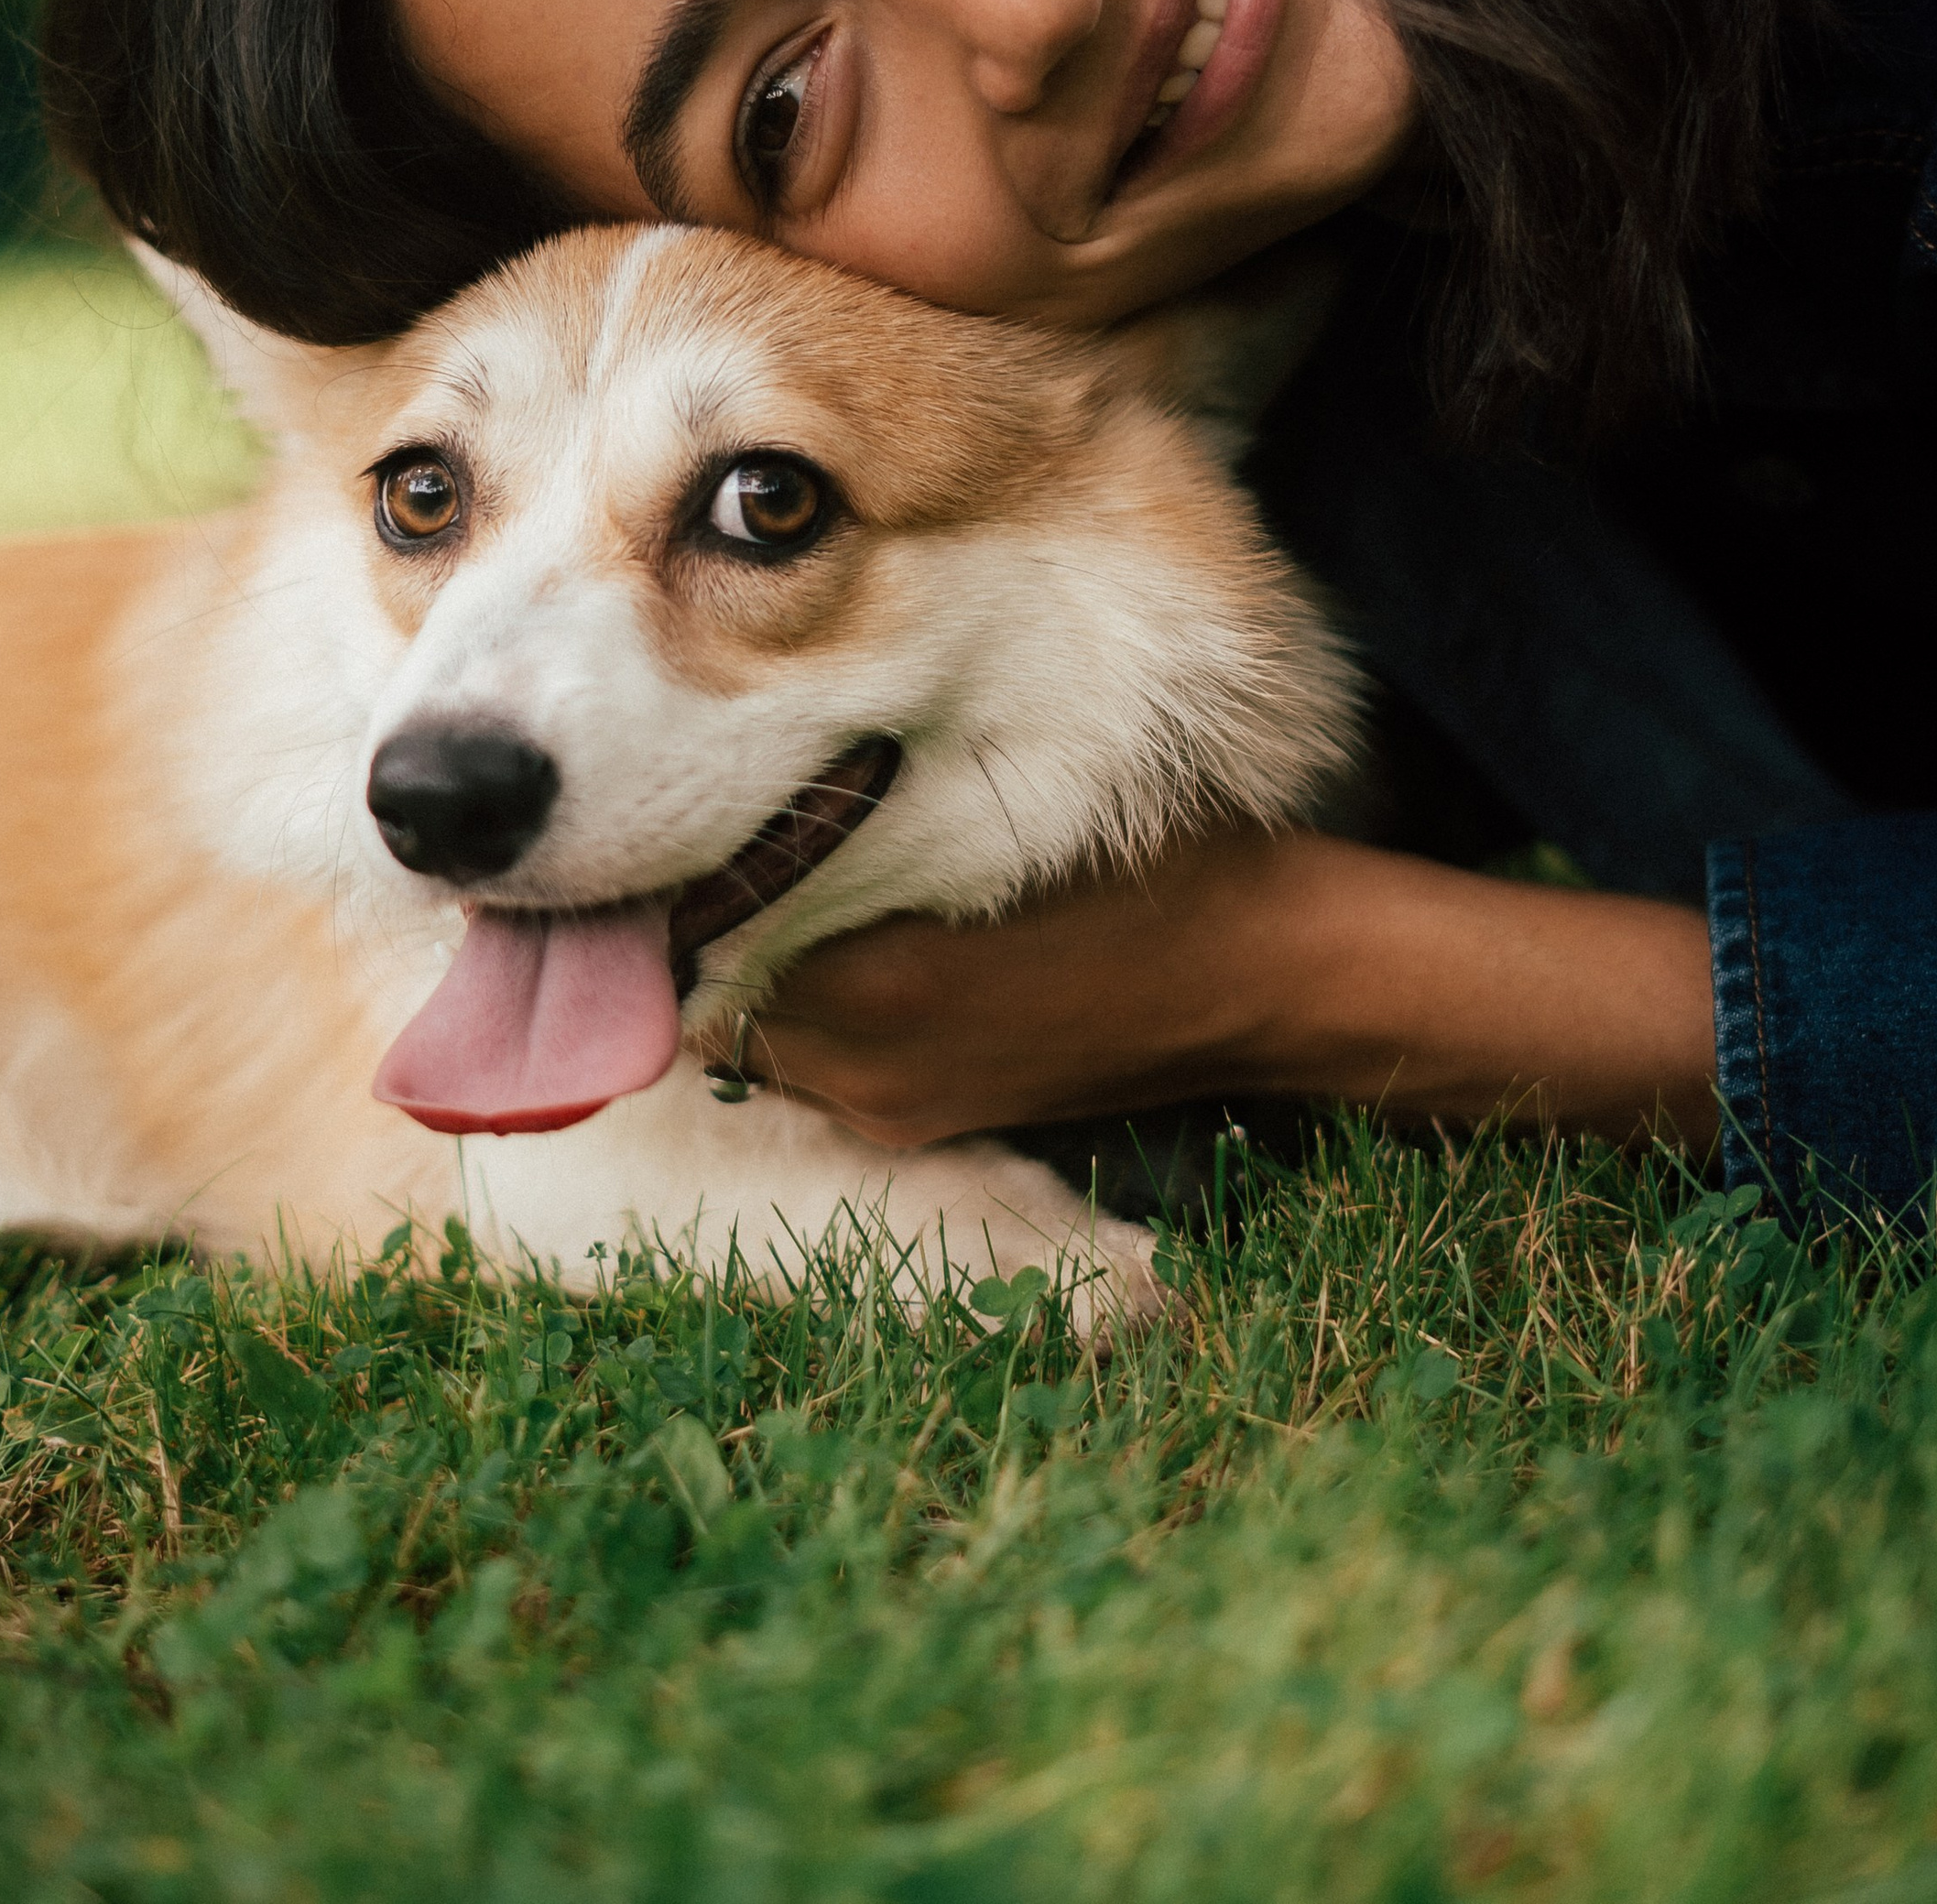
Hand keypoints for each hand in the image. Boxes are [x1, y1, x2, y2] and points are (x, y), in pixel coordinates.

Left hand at [711, 827, 1718, 1154]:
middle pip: (724, 999)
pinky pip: (833, 1064)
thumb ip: (860, 834)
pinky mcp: (941, 1123)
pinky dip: (829, 1008)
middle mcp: (873, 1066)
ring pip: (775, 1034)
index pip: (703, 947)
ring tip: (798, 884)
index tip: (675, 832)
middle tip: (721, 845)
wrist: (1261, 976)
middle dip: (717, 931)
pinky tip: (872, 938)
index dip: (681, 887)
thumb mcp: (997, 813)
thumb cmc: (1146, 866)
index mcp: (880, 982)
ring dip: (773, 970)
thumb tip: (733, 821)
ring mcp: (905, 1108)